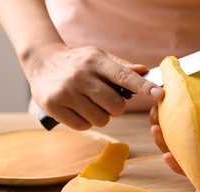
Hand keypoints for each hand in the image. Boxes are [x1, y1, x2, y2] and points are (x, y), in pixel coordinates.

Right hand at [24, 43, 163, 129]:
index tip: (159, 94)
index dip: (143, 87)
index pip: (124, 76)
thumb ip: (122, 67)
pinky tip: (79, 109)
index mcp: (95, 61)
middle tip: (108, 100)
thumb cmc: (77, 61)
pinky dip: (85, 121)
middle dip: (117, 107)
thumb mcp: (99, 56)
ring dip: (101, 115)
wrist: (40, 61)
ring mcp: (65, 92)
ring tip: (90, 103)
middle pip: (115, 105)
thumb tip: (146, 71)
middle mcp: (80, 76)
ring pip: (100, 119)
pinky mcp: (53, 107)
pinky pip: (83, 126)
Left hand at [149, 52, 199, 174]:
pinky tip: (155, 115)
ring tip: (155, 129)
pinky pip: (171, 122)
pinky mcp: (185, 112)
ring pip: (178, 141)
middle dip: (178, 161)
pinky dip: (161, 121)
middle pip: (193, 156)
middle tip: (166, 154)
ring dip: (164, 141)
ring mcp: (196, 124)